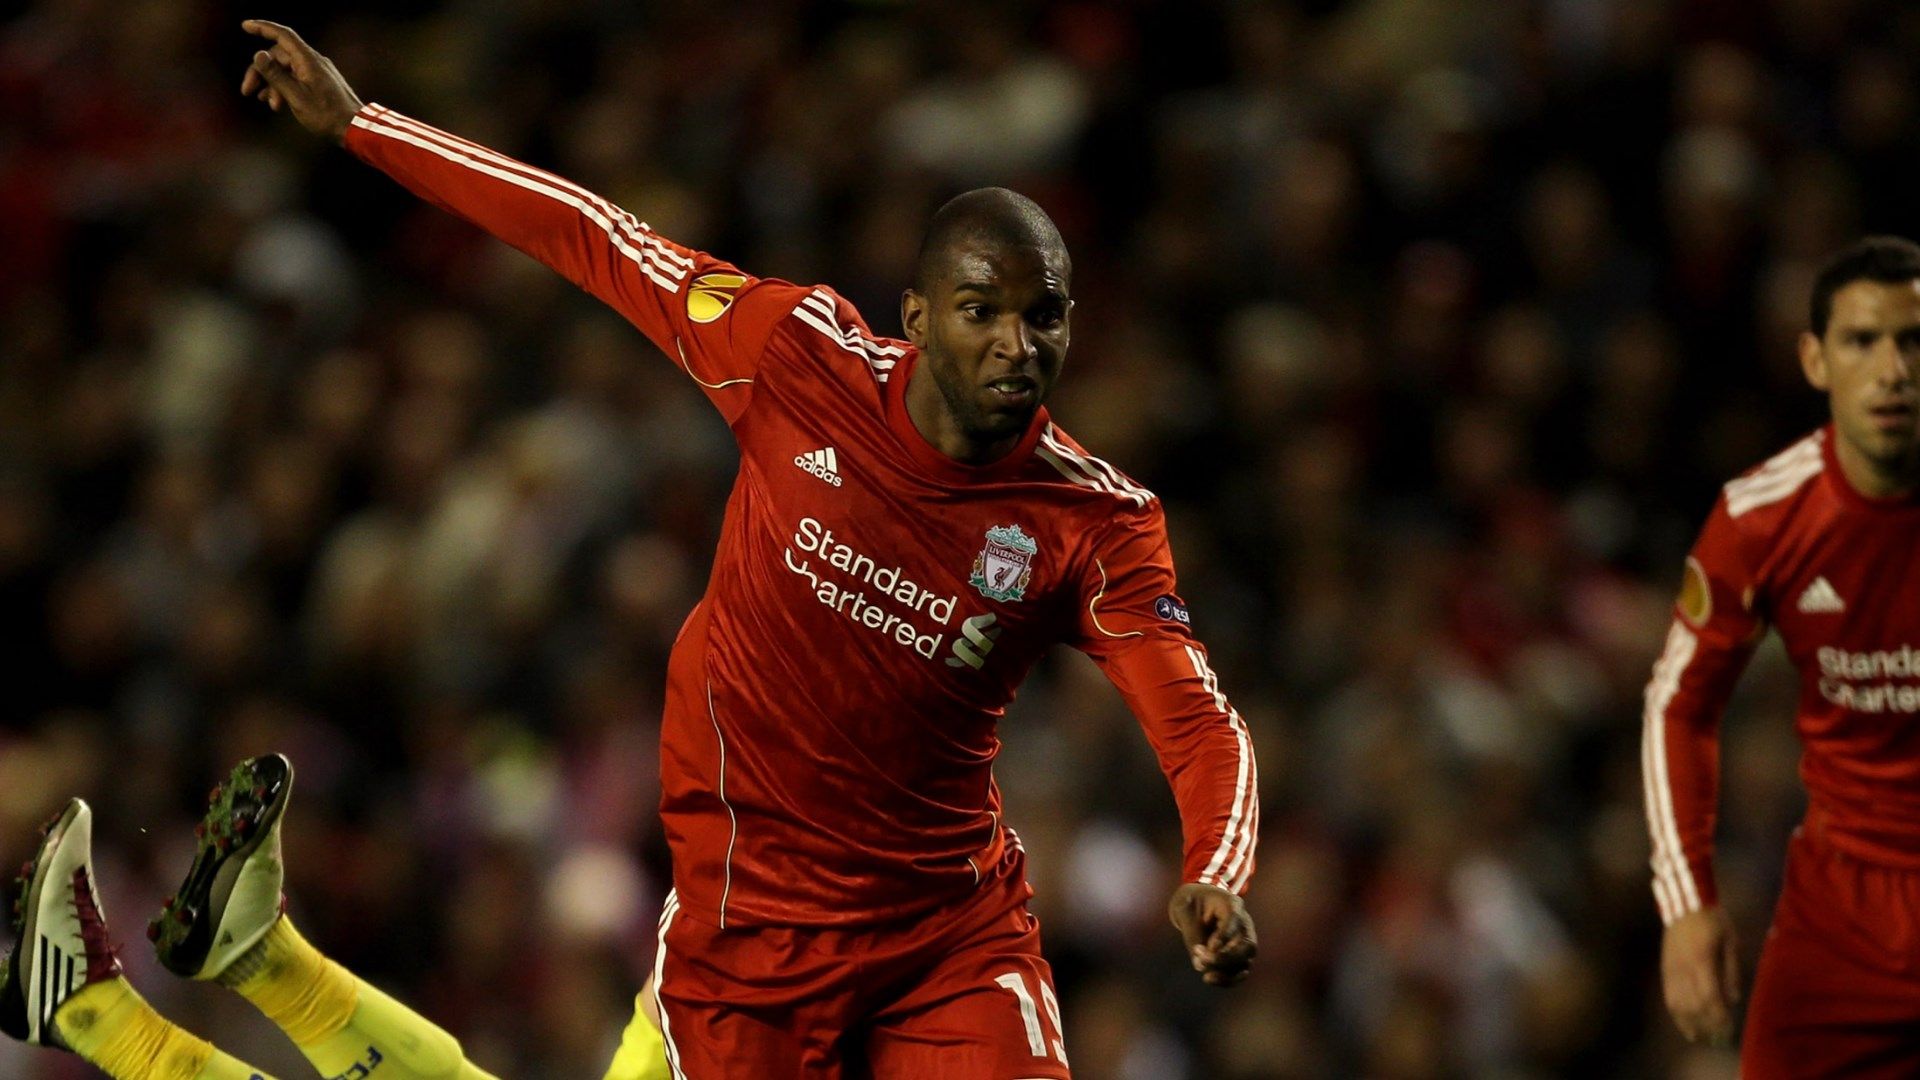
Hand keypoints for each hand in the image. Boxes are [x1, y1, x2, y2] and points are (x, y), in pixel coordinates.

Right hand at [238, 20, 363, 143]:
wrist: (354, 128)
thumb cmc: (326, 115)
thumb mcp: (295, 96)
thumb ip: (275, 75)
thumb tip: (258, 54)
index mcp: (307, 60)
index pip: (282, 35)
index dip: (263, 28)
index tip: (245, 26)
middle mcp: (313, 61)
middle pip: (279, 56)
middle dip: (261, 71)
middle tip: (247, 90)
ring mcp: (317, 72)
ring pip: (286, 69)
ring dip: (272, 84)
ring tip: (267, 102)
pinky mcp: (319, 83)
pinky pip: (296, 78)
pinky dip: (284, 88)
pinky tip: (276, 103)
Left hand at [1168, 882, 1256, 985]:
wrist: (1196, 904)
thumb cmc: (1190, 903)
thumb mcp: (1184, 909)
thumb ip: (1191, 934)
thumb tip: (1200, 965)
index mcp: (1231, 904)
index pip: (1235, 919)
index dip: (1225, 935)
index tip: (1211, 946)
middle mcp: (1244, 924)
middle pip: (1247, 945)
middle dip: (1226, 958)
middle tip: (1203, 959)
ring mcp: (1244, 941)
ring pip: (1245, 962)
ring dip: (1226, 972)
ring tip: (1206, 976)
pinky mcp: (1239, 956)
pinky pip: (1239, 972)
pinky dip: (1227, 980)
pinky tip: (1209, 979)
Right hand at [1661, 906, 1740, 1045]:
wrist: (1684, 903)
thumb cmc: (1713, 920)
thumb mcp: (1731, 941)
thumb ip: (1732, 971)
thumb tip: (1733, 999)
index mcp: (1702, 960)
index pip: (1710, 996)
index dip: (1718, 1016)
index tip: (1728, 1029)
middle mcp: (1684, 968)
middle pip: (1693, 1004)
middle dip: (1706, 1025)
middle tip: (1718, 1039)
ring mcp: (1671, 969)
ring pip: (1677, 1003)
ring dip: (1688, 1022)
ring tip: (1698, 1037)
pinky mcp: (1665, 968)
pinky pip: (1668, 994)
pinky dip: (1675, 1011)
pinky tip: (1683, 1021)